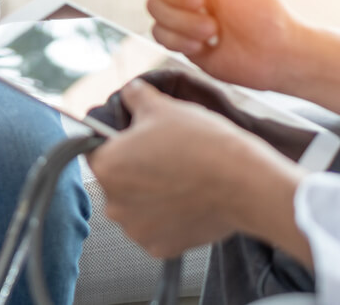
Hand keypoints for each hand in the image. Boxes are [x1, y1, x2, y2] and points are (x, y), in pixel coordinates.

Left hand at [88, 80, 303, 258]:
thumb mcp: (163, 106)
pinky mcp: (160, 247)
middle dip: (136, 168)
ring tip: (181, 177)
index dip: (117, 139)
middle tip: (167, 155)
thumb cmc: (202, 144)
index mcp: (105, 166)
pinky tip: (188, 199)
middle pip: (116, 179)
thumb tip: (130, 92)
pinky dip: (168, 216)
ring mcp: (136, 229)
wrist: (244, 183)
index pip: (95, 149)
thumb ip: (135, 96)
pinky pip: (157, 227)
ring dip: (151, 194)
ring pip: (136, 205)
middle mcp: (112, 203)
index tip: (137, 138)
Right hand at [138, 0, 302, 91]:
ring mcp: (179, 7)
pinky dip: (182, 39)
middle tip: (202, 1)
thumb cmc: (259, 4)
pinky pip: (158, 33)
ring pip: (153, 7)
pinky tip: (204, 43)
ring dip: (185, 21)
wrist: (269, 53)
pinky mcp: (177, 34)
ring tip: (212, 28)